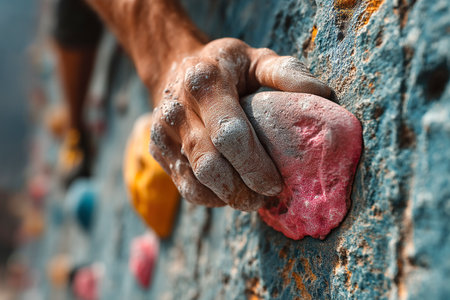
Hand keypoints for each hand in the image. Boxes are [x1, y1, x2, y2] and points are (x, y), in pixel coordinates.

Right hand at [148, 38, 330, 210]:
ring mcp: (162, 134)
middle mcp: (177, 111)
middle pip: (210, 166)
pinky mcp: (157, 151)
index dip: (255, 166)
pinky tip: (229, 191)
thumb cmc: (224, 67)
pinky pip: (185, 187)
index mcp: (205, 84)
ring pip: (195, 183)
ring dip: (227, 199)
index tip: (276, 184)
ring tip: (251, 199)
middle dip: (241, 191)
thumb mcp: (256, 58)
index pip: (229, 135)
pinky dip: (210, 197)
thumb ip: (287, 73)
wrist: (175, 68)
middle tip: (265, 199)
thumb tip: (324, 96)